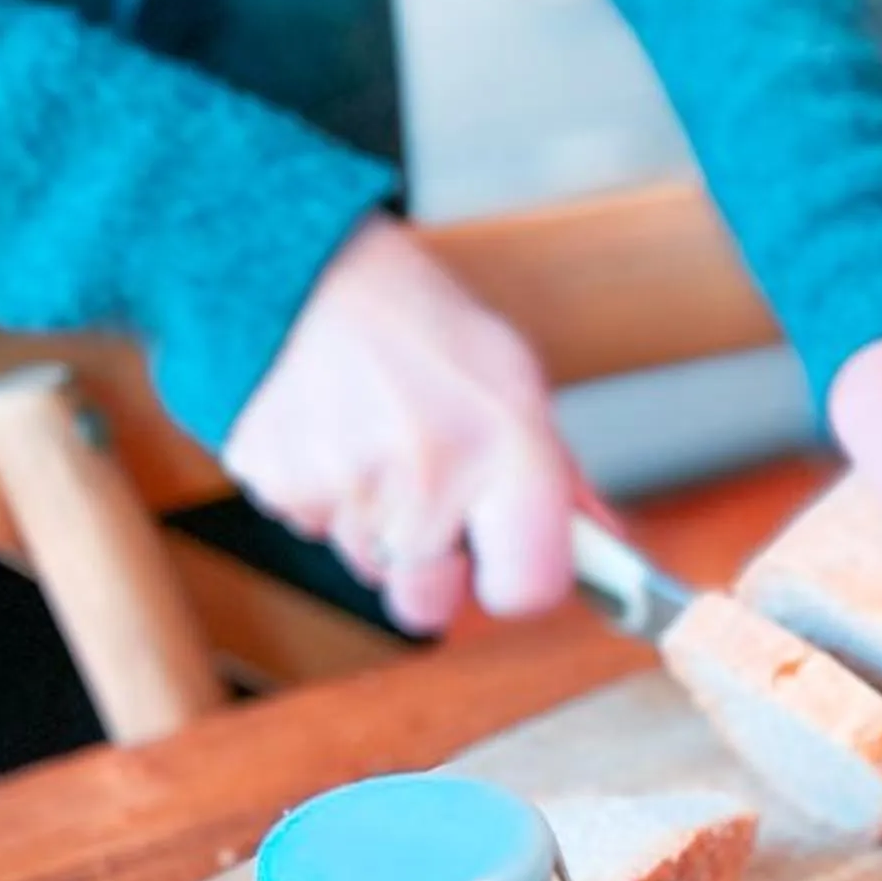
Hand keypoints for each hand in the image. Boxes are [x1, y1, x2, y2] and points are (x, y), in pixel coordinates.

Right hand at [222, 217, 586, 634]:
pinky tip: (339, 437)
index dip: (518, 583)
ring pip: (368, 565)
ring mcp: (345, 488)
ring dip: (380, 526)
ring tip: (383, 445)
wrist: (310, 275)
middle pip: (428, 606)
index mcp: (507, 451)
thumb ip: (556, 476)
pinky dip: (328, 498)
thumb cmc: (424, 328)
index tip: (510, 563)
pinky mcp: (279, 486)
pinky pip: (313, 529)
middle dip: (434, 574)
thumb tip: (602, 549)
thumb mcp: (516, 382)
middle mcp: (427, 479)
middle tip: (437, 508)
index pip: (526, 589)